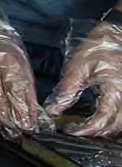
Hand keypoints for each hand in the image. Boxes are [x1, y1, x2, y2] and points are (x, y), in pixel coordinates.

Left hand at [47, 20, 121, 137]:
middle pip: (116, 126)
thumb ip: (65, 92)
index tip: (70, 131)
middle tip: (78, 131)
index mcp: (115, 89)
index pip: (103, 119)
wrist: (118, 33)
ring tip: (88, 127)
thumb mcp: (77, 68)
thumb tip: (52, 111)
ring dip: (108, 129)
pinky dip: (114, 121)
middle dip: (97, 133)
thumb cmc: (98, 47)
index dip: (87, 130)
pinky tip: (101, 119)